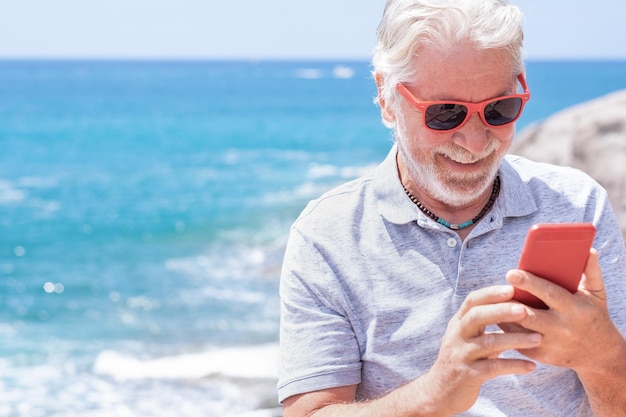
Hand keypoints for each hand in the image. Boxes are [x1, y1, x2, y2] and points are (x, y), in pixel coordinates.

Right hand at [423, 285, 541, 414]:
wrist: (440, 391)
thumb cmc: (461, 359)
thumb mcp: (466, 337)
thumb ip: (483, 322)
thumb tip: (511, 303)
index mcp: (458, 323)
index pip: (472, 301)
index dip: (491, 293)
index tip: (512, 288)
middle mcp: (457, 335)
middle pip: (477, 317)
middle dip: (501, 311)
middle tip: (525, 309)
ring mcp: (462, 355)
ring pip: (489, 342)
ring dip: (515, 339)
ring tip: (538, 338)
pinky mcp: (469, 374)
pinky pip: (494, 367)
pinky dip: (514, 365)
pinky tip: (531, 365)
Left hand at [503, 249, 621, 371]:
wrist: (600, 355)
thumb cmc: (594, 317)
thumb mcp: (597, 295)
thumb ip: (592, 272)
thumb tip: (588, 250)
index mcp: (573, 308)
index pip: (549, 293)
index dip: (529, 283)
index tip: (510, 273)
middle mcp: (562, 328)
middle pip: (529, 315)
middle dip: (509, 303)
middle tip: (494, 290)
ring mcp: (550, 344)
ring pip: (518, 329)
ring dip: (502, 315)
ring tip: (491, 301)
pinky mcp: (540, 355)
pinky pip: (517, 340)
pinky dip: (505, 329)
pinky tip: (497, 316)